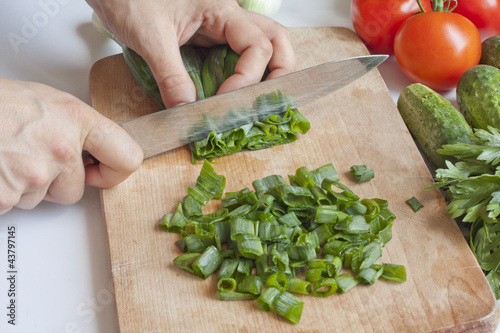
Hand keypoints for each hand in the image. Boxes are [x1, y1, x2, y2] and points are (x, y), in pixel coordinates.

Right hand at [0, 78, 142, 214]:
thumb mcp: (48, 102)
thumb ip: (77, 129)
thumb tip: (95, 152)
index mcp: (76, 119)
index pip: (127, 157)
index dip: (115, 170)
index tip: (104, 172)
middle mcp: (60, 148)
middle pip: (75, 191)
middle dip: (54, 183)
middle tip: (28, 156)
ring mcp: (34, 174)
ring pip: (42, 200)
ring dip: (25, 186)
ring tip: (6, 156)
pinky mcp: (7, 195)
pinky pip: (13, 206)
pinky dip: (3, 195)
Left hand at [86, 0, 296, 107]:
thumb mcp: (150, 37)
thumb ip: (170, 75)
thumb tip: (186, 109)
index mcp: (221, 10)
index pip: (258, 46)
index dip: (247, 78)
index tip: (225, 101)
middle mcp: (228, 18)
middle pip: (276, 40)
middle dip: (280, 72)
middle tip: (268, 100)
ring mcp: (220, 29)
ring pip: (263, 47)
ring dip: (266, 74)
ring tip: (255, 100)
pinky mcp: (208, 40)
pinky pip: (237, 58)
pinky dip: (242, 78)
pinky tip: (231, 96)